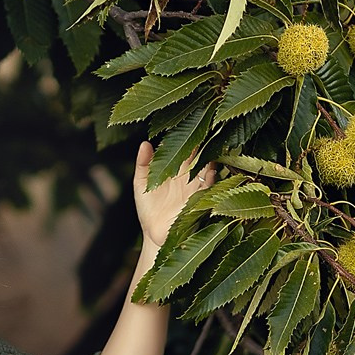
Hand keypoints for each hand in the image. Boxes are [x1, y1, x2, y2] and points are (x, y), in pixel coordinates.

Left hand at [130, 138, 214, 257]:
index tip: (190, 120)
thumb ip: (144, 164)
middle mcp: (189, 176)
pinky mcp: (199, 202)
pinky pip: (210, 188)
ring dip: (211, 158)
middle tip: (207, 127)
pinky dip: (213, 179)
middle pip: (199, 155)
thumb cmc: (148, 209)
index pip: (185, 148)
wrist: (154, 235)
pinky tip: (211, 171)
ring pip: (208, 168)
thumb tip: (144, 143)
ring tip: (212, 147)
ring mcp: (196, 188)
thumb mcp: (141, 184)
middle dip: (204, 142)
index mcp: (175, 169)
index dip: (188, 136)